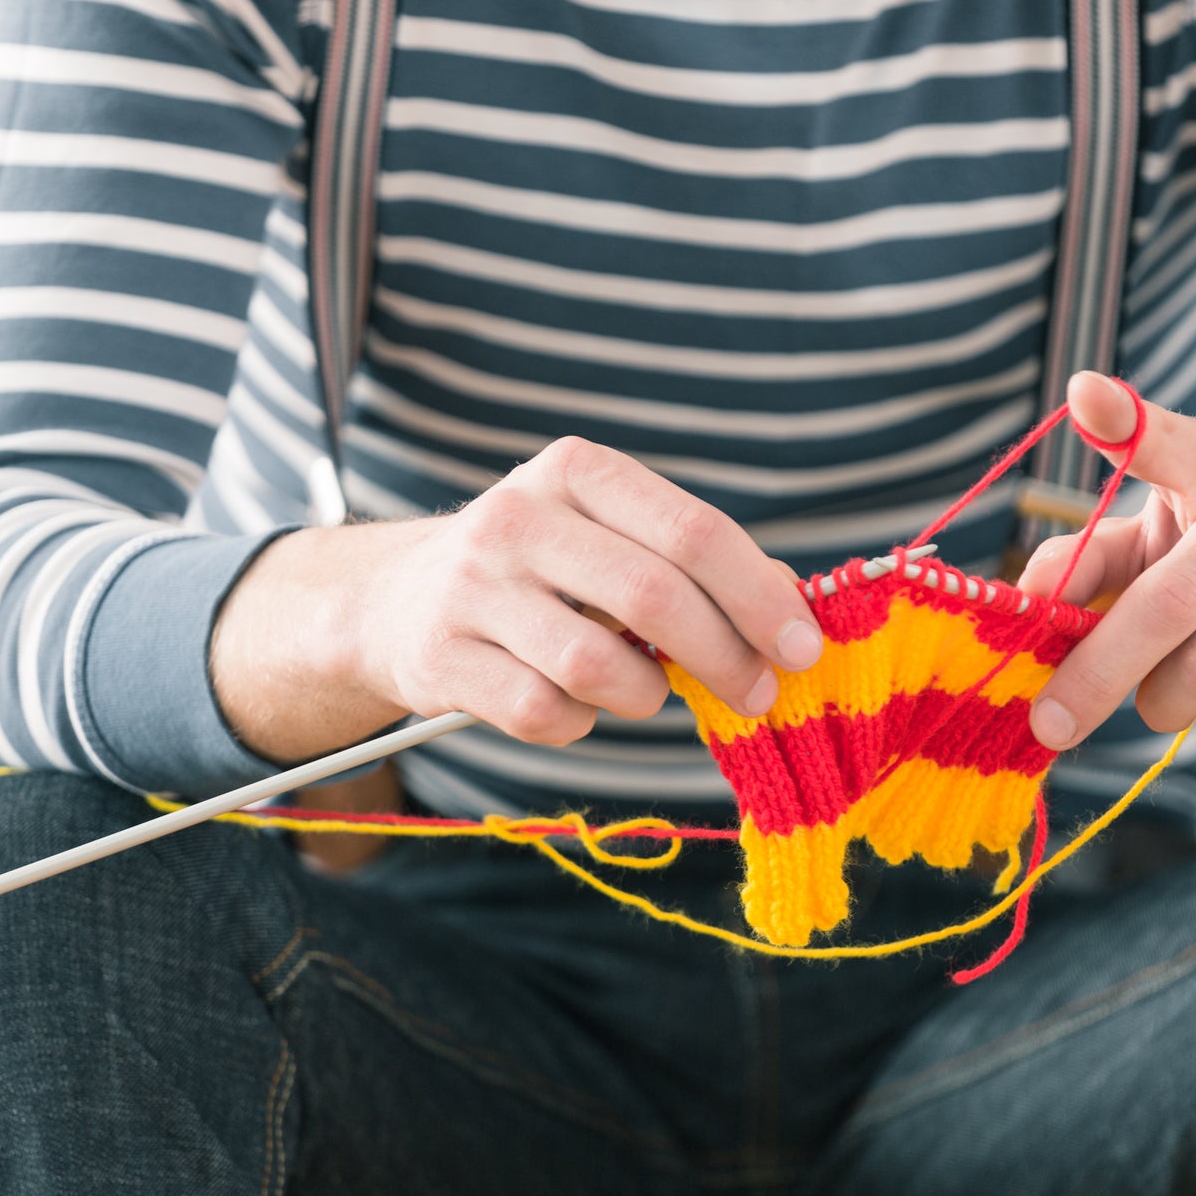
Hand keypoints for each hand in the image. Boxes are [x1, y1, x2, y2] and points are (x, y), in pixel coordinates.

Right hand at [212, 436, 822, 762]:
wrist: (393, 600)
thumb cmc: (540, 570)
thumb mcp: (610, 538)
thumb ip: (697, 562)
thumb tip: (792, 606)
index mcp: (577, 471)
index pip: (693, 531)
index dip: (758, 596)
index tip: (802, 648)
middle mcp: (518, 516)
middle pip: (655, 597)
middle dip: (725, 659)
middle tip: (759, 695)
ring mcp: (471, 587)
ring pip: (598, 666)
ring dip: (646, 696)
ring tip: (648, 692)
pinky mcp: (439, 656)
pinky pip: (544, 713)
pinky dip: (580, 723)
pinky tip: (574, 704)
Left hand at [1020, 373, 1195, 755]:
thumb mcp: (1150, 554)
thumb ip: (1083, 566)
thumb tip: (1029, 597)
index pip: (1169, 438)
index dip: (1128, 423)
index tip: (1085, 397)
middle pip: (1170, 604)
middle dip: (1096, 675)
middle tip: (1050, 723)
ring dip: (1165, 702)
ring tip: (1168, 690)